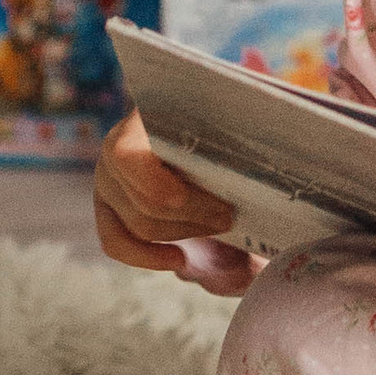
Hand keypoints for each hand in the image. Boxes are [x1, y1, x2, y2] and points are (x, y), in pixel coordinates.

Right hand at [94, 109, 257, 294]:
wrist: (195, 125)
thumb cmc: (216, 120)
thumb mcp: (226, 116)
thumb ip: (237, 127)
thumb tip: (269, 145)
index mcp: (139, 118)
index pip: (131, 160)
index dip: (172, 193)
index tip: (223, 208)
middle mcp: (113, 148)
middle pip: (147, 201)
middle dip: (195, 215)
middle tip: (231, 216)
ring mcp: (106, 180)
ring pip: (138, 225)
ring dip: (183, 232)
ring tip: (218, 226)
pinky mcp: (107, 209)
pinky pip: (115, 242)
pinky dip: (146, 257)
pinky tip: (178, 259)